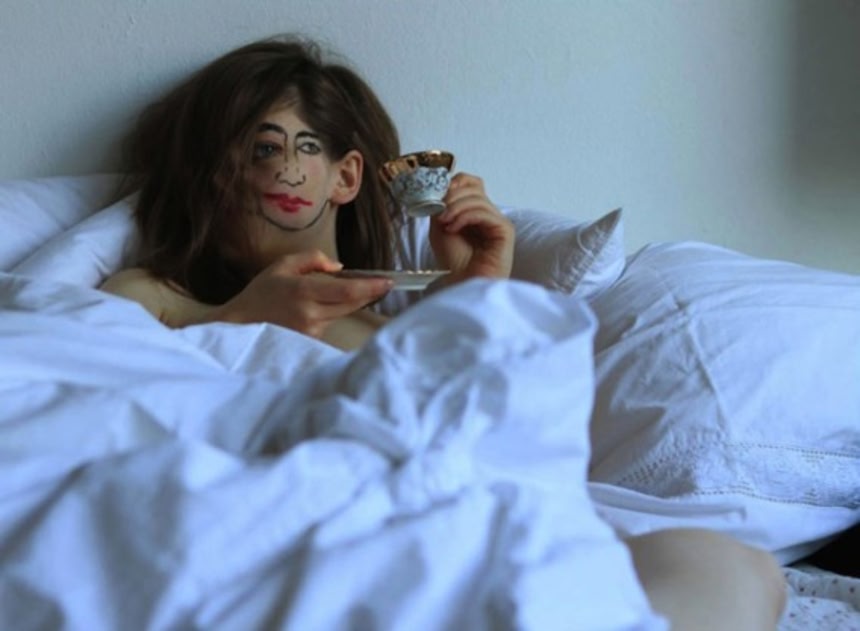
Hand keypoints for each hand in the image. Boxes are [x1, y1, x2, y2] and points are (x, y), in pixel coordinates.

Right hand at [210, 250, 393, 337]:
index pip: (347, 292)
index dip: (371, 287)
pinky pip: (332, 321)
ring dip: (353, 302)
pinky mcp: (312, 341)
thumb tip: (339, 268)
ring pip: (343, 313)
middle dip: (370, 294)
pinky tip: (326, 306)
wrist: (241, 325)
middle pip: (352, 304)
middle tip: (383, 284)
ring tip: (352, 290)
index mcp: (304, 292)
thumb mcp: (283, 265)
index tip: (388, 282)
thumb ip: (313, 259)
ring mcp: (312, 331)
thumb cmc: (261, 293)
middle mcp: (311, 314)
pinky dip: (336, 311)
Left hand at [428, 172, 513, 285]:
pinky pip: (485, 212)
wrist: (462, 284)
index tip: (439, 193)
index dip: (457, 182)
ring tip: (444, 223)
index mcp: (474, 212)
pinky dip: (465, 217)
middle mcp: (489, 214)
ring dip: (455, 208)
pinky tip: (453, 228)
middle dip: (452, 196)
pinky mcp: (505, 231)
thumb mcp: (439, 227)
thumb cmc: (454, 261)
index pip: (472, 183)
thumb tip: (443, 189)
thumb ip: (442, 206)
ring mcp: (498, 222)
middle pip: (474, 187)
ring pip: (478, 199)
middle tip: (439, 212)